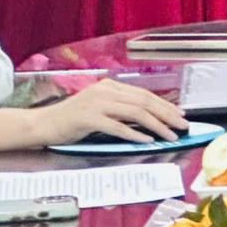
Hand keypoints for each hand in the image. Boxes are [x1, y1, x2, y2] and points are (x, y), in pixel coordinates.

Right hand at [34, 77, 187, 146]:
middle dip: (167, 115)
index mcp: (111, 86)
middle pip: (144, 102)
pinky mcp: (88, 118)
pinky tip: (146, 141)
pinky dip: (134, 134)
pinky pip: (117, 126)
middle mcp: (106, 91)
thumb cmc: (73, 120)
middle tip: (182, 127)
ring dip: (156, 125)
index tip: (180, 115)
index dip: (165, 105)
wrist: (44, 124)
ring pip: (135, 113)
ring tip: (170, 136)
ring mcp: (97, 103)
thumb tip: (148, 119)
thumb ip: (120, 109)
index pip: (145, 94)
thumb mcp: (100, 109)